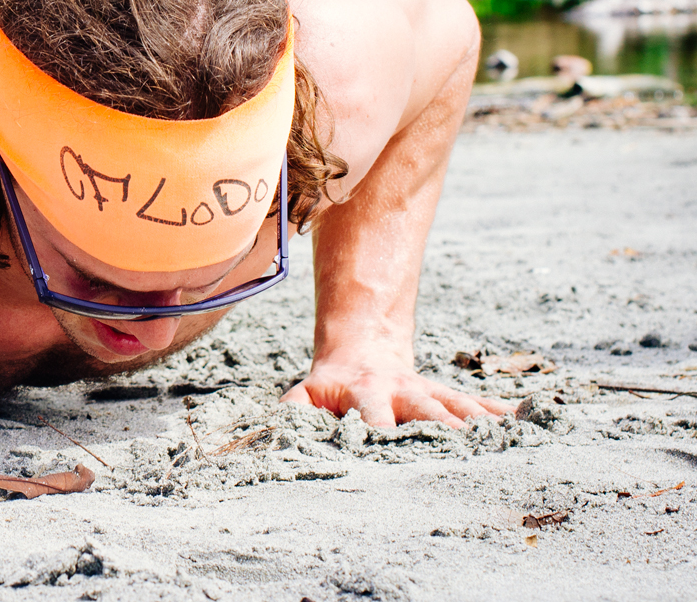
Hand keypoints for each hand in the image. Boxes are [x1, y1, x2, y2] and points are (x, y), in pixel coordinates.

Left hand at [282, 346, 512, 427]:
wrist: (360, 350)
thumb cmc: (329, 387)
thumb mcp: (305, 396)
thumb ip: (293, 413)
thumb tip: (270, 434)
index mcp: (365, 394)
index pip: (372, 414)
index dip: (378, 429)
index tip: (386, 445)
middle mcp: (401, 392)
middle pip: (424, 409)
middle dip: (441, 427)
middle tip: (462, 445)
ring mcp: (427, 392)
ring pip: (456, 404)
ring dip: (478, 421)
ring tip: (502, 437)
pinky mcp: (446, 395)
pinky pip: (477, 402)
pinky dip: (500, 412)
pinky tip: (525, 421)